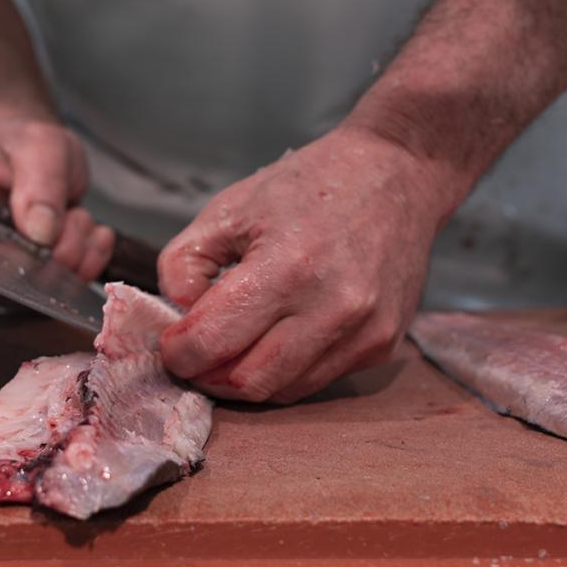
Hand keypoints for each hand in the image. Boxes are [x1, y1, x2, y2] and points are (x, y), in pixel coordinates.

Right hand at [0, 119, 115, 280]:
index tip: (26, 245)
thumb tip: (42, 234)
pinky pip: (51, 293)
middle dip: (41, 258)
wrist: (36, 159)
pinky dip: (84, 266)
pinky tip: (95, 236)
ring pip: (24, 290)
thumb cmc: (21, 145)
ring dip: (69, 258)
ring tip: (80, 217)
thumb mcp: (39, 144)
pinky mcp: (14, 286)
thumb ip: (41, 182)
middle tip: (72, 222)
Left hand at [156, 126, 452, 403]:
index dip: (178, 352)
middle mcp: (332, 307)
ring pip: (282, 392)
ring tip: (233, 345)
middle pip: (246, 382)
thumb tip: (179, 319)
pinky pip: (317, 381)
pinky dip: (285, 370)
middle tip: (195, 354)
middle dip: (207, 375)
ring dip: (245, 378)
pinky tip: (277, 336)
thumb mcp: (229, 208)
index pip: (211, 342)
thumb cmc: (308, 185)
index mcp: (287, 266)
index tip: (170, 342)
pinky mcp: (382, 345)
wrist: (397, 175)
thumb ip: (183, 264)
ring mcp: (363, 332)